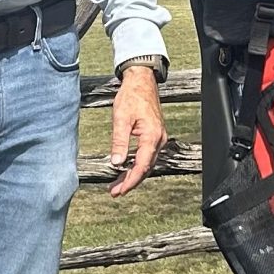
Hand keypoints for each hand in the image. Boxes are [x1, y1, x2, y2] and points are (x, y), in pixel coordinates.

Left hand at [107, 67, 167, 195]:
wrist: (141, 81)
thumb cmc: (132, 96)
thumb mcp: (121, 118)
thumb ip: (119, 142)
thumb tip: (116, 163)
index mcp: (152, 136)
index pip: (142, 166)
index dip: (130, 181)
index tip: (119, 191)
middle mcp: (158, 139)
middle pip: (145, 168)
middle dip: (130, 182)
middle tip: (114, 192)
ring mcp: (158, 138)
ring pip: (146, 163)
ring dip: (132, 175)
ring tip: (116, 185)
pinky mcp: (154, 136)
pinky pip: (146, 156)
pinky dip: (136, 165)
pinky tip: (126, 170)